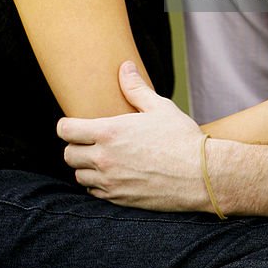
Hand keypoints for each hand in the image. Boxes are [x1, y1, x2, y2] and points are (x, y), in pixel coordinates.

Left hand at [57, 61, 207, 209]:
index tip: (73, 124)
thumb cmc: (181, 138)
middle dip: (75, 146)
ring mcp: (110, 182)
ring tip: (102, 157)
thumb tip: (124, 67)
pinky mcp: (119, 200)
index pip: (66, 130)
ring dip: (85, 167)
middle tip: (89, 140)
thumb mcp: (159, 107)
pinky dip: (97, 184)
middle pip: (68, 155)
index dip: (66, 125)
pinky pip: (94, 193)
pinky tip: (113, 174)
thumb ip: (136, 88)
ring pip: (79, 176)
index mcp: (109, 132)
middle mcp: (104, 159)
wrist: (201, 176)